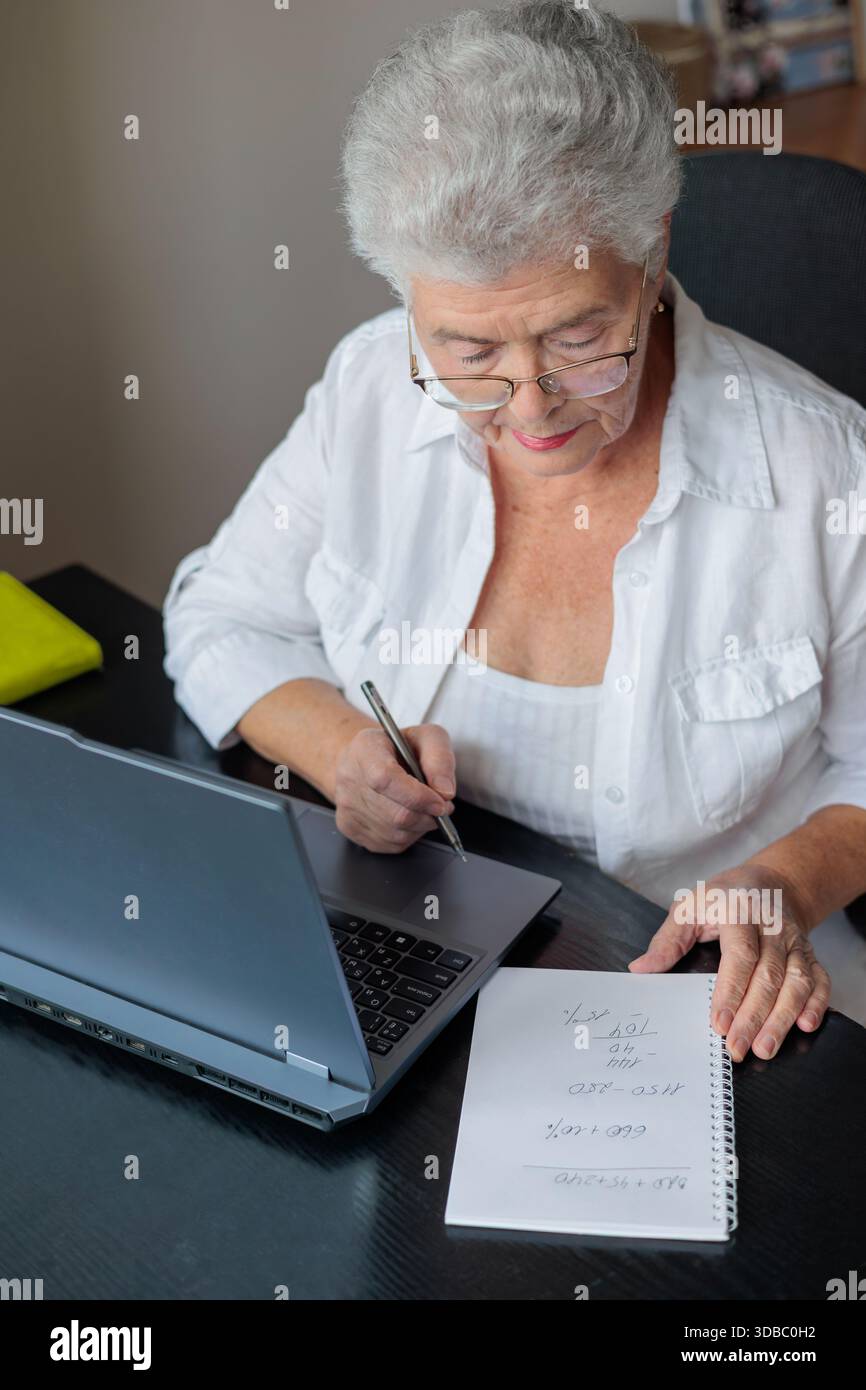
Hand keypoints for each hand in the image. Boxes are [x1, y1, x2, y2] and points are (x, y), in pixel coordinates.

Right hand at [334, 722, 455, 853]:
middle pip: (395, 813)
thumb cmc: (397, 748)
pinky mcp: (349, 827)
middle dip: (428, 814)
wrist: (365, 760)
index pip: (385, 779)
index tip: (440, 801)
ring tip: (425, 808)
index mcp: (366, 749)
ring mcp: (346, 806)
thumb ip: (440, 758)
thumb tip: (445, 792)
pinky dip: (409, 835)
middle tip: (441, 805)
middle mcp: (350, 778)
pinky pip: (390, 844)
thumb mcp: (426, 737)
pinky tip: (409, 817)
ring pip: (396, 833)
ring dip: (421, 826)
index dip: (418, 796)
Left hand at [628, 863, 830, 1060]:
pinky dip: (817, 1003)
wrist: (770, 883)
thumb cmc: (723, 897)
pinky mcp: (810, 954)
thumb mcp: (689, 907)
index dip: (731, 991)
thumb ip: (667, 940)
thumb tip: (641, 969)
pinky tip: (806, 1025)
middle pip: (768, 976)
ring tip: (766, 1048)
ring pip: (796, 982)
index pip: (740, 956)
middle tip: (738, 1048)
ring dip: (783, 1018)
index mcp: (739, 911)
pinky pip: (819, 980)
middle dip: (754, 1016)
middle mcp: (773, 926)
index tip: (718, 1023)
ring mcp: (795, 942)